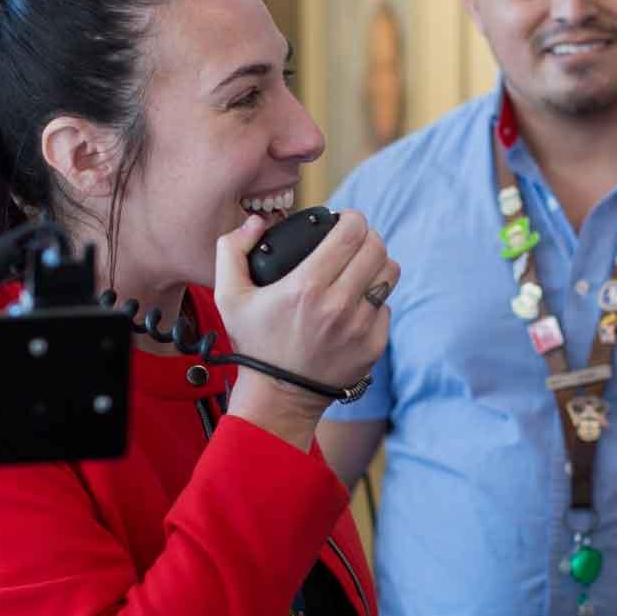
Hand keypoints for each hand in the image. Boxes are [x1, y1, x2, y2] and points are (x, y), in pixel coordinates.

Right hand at [212, 210, 398, 449]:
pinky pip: (385, 306)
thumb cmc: (254, 343)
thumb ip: (232, 250)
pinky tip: (355, 303)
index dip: (352, 218)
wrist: (279, 396)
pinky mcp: (374, 345)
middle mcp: (338, 305)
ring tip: (360, 266)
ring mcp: (360, 327)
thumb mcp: (227, 297)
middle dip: (367, 235)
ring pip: (389, 273)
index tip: (344, 220)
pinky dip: (374, 299)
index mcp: (306, 286)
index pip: (350, 233)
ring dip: (377, 263)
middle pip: (376, 248)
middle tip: (354, 240)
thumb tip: (256, 222)